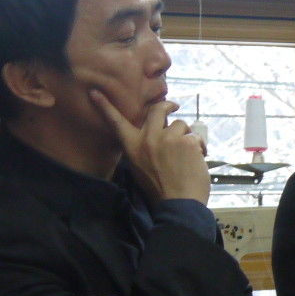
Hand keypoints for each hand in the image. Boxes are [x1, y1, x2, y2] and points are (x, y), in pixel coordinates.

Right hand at [92, 91, 210, 205]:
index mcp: (132, 147)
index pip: (116, 123)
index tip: (95, 92)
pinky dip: (199, 146)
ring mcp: (167, 138)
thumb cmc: (161, 189)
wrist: (179, 204)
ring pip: (180, 125)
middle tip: (174, 106)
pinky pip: (195, 136)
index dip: (105, 106)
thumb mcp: (140, 167)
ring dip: (186, 136)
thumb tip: (154, 133)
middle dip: (167, 105)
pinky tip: (197, 160)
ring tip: (187, 155)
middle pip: (157, 110)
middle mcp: (147, 139)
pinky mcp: (186, 141)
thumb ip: (143, 148)